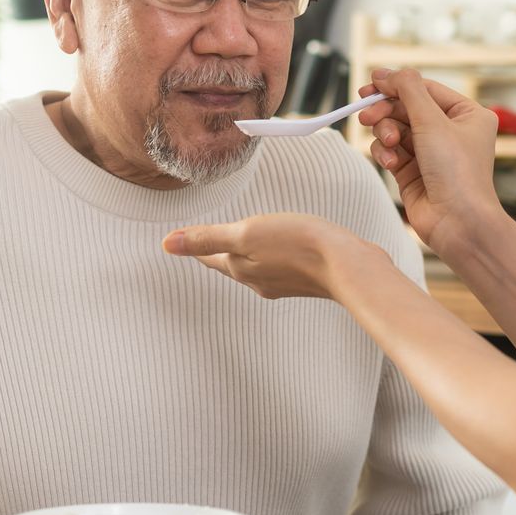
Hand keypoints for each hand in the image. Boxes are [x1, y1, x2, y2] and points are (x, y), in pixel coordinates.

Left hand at [164, 213, 377, 300]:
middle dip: (218, 250)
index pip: (208, 256)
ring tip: (241, 242)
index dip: (194, 245)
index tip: (182, 238)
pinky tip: (282, 247)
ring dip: (247, 253)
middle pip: (230, 263)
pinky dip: (273, 254)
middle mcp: (259, 280)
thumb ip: (207, 237)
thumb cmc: (299, 245)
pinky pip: (281, 264)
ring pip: (256, 265)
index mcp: (240, 269)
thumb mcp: (246, 233)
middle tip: (206, 239)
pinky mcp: (306, 277)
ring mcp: (283, 281)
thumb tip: (166, 244)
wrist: (349, 266)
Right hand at [355, 68, 503, 256]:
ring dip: (385, 134)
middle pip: (405, 108)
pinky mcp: (414, 172)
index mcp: (467, 115)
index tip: (370, 84)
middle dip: (386, 112)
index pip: (424, 89)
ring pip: (394, 129)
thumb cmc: (458, 173)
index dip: (396, 85)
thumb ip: (408, 90)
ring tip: (388, 144)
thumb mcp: (432, 121)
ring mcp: (431, 153)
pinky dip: (386, 154)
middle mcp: (450, 132)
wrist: (458, 223)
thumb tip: (386, 72)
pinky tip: (390, 162)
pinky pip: (390, 151)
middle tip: (366, 115)